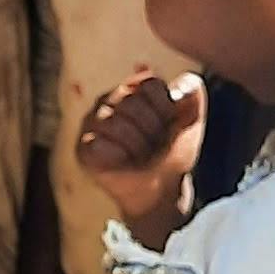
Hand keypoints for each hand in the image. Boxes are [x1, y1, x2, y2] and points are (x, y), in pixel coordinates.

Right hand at [77, 70, 206, 243]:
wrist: (163, 189)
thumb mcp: (192, 119)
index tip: (168, 125)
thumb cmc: (173, 152)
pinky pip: (99, 145)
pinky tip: (123, 164)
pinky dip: (118, 158)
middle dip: (151, 130)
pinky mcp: (83, 148)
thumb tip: (178, 86)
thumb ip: (192, 91)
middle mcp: (109, 100)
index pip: (149, 84)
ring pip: (113, 123)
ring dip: (137, 146)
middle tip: (153, 145)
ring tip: (140, 156)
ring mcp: (91, 123)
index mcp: (133, 87)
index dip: (165, 109)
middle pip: (130, 102)